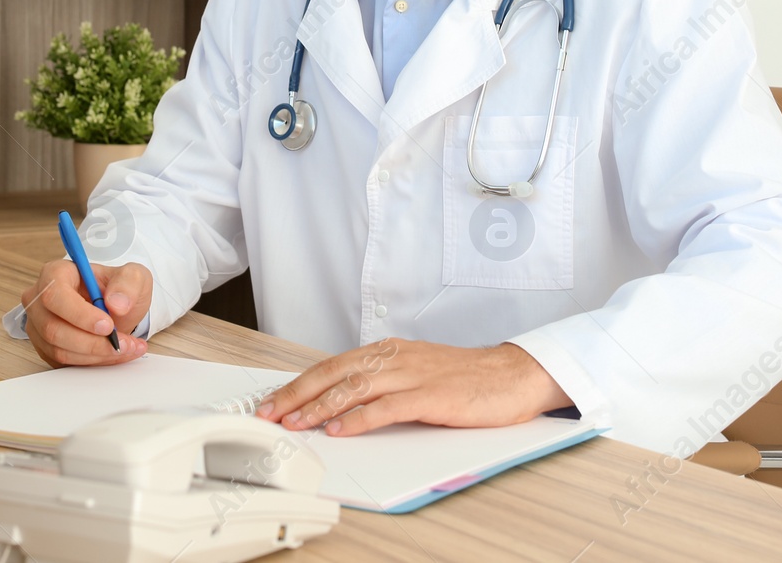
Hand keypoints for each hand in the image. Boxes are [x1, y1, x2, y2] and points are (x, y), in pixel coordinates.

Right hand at [20, 259, 152, 367]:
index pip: (55, 295)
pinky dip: (93, 362)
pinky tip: (114, 354)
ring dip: (96, 354)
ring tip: (125, 348)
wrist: (115, 307)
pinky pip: (64, 362)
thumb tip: (116, 303)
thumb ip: (128, 283)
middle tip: (122, 343)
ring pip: (59, 349)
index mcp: (56, 273)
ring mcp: (39, 325)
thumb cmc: (117, 288)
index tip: (108, 325)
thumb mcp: (133, 276)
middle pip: (53, 328)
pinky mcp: (45, 347)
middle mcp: (41, 299)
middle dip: (93, 342)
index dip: (79, 314)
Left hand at [256, 339, 570, 436]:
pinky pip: (387, 407)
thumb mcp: (416, 373)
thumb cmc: (467, 379)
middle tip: (268, 412)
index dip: (299, 384)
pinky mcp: (432, 396)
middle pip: (334, 373)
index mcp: (389, 351)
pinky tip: (340, 429)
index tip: (273, 401)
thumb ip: (381, 384)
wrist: (513, 375)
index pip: (332, 366)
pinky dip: (359, 419)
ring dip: (319, 407)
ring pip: (354, 388)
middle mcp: (396, 358)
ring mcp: (413, 376)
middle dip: (297, 394)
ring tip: (294, 423)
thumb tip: (340, 404)